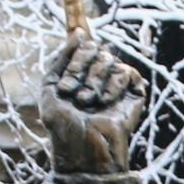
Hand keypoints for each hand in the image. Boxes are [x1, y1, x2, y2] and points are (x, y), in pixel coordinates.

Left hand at [42, 28, 145, 174]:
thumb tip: (80, 33)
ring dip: (94, 81)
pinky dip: (113, 85)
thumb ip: (60, 59)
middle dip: (80, 69)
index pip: (81, 44)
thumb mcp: (50, 88)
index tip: (67, 67)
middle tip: (73, 93)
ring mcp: (115, 84)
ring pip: (109, 59)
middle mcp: (97, 76)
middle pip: (94, 49)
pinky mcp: (133, 94)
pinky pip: (126, 72)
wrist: (83, 150)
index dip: (75, 44)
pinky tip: (105, 102)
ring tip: (87, 102)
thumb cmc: (63, 126)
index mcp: (78, 73)